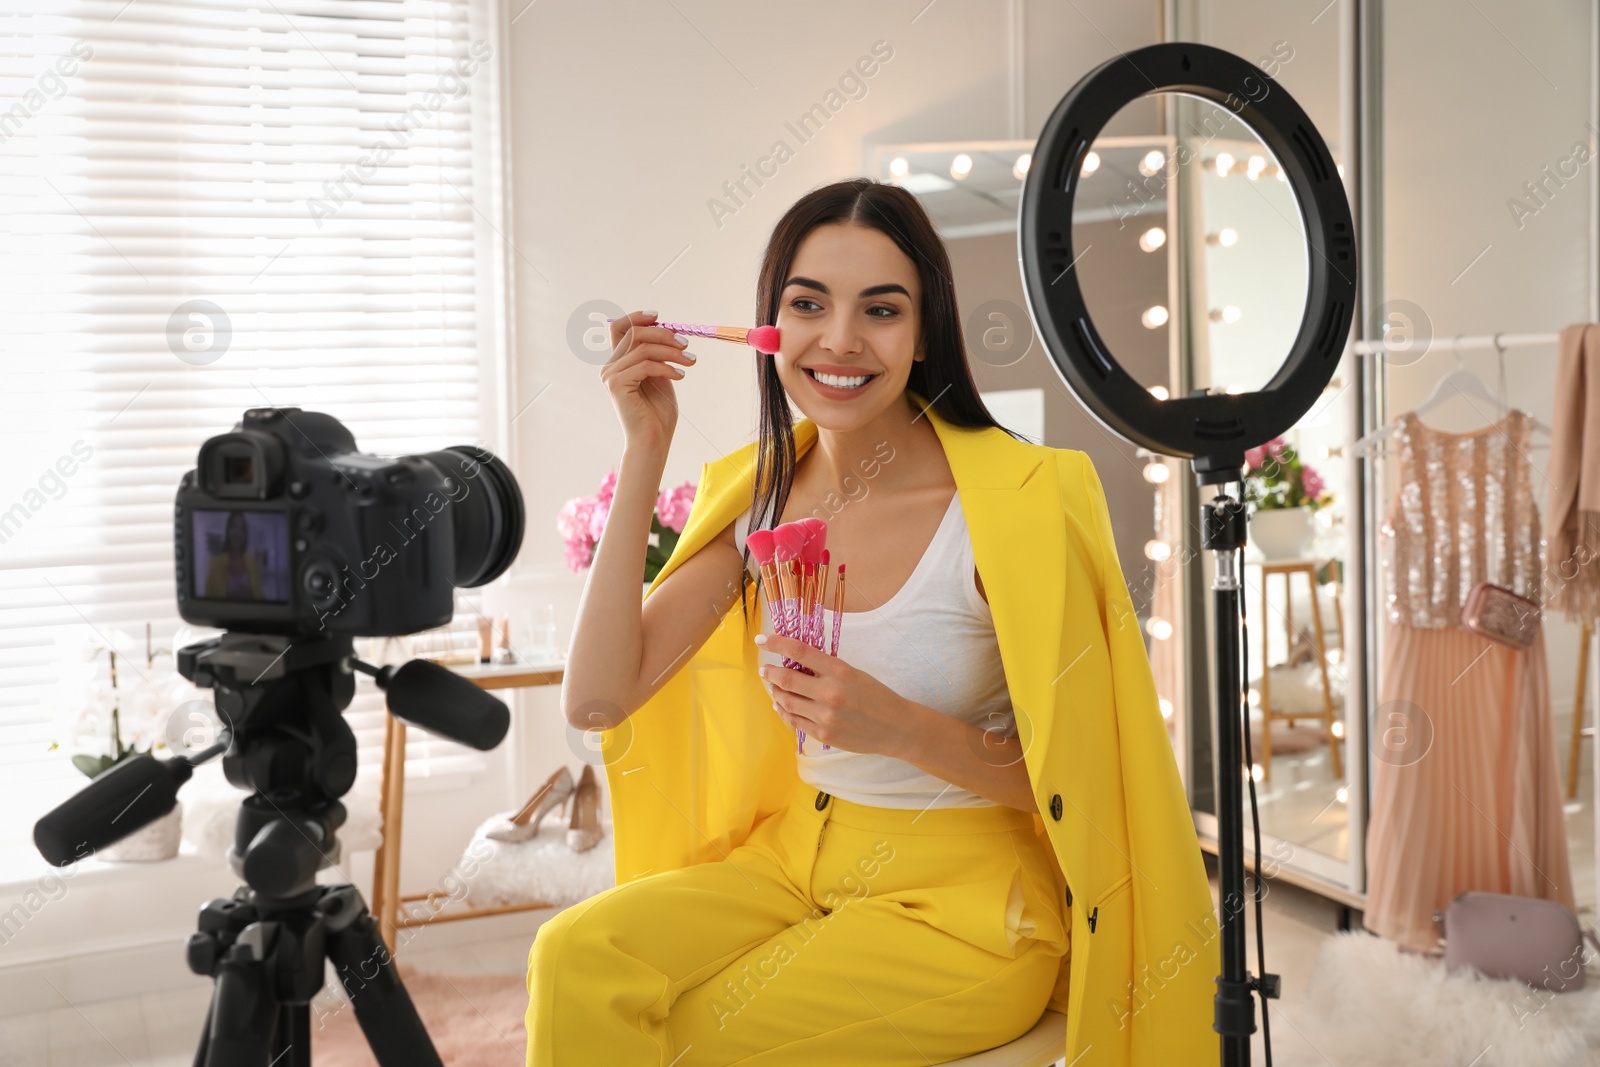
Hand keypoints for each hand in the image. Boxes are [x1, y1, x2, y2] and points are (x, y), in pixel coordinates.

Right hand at [602, 310, 696, 452]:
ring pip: (642, 348)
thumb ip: (656, 354)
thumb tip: (666, 329)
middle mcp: (609, 366)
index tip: (659, 317)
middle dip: (663, 335)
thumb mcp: (660, 375)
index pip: (619, 328)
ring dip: (671, 352)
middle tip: (686, 344)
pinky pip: (645, 364)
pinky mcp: (616, 384)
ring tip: (690, 361)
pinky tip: (681, 376)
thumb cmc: (658, 412)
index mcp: (618, 362)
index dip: (637, 318)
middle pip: (633, 333)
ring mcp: (610, 375)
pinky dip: (666, 367)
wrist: (653, 440)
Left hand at [756, 632, 914, 756]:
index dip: (776, 643)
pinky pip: (793, 720)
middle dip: (770, 672)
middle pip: (786, 678)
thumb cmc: (876, 696)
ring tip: (774, 686)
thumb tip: (794, 661)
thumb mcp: (854, 673)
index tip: (762, 639)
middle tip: (765, 669)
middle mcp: (830, 693)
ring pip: (786, 700)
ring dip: (775, 691)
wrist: (896, 728)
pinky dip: (783, 710)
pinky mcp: (822, 733)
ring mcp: (824, 716)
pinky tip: (780, 704)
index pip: (799, 651)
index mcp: (840, 671)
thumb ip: (826, 668)